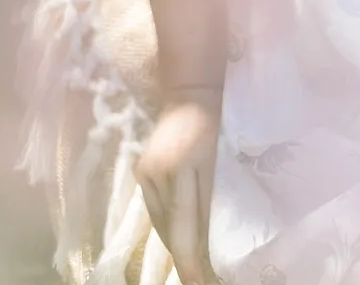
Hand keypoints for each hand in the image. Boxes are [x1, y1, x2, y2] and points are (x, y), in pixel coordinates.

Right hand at [137, 90, 221, 284]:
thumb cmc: (214, 123)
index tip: (198, 284)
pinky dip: (166, 225)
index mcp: (181, 170)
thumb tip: (206, 241)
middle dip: (183, 257)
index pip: (184, 227)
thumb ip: (209, 201)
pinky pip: (154, 209)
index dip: (189, 262)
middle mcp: (157, 175)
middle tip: (200, 278)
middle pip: (168, 229)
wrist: (189, 93)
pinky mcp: (142, 172)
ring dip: (174, 242)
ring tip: (190, 263)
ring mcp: (146, 174)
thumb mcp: (217, 163)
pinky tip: (177, 233)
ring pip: (159, 222)